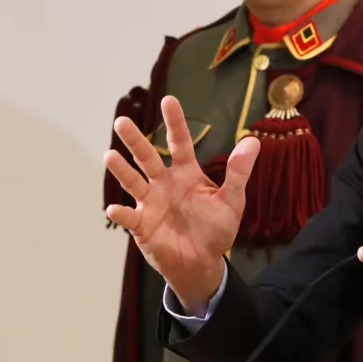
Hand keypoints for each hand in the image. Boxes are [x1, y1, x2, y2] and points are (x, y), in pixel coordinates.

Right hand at [104, 95, 259, 314]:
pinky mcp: (143, 226)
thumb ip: (239, 172)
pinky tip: (114, 208)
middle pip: (148, 157)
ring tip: (109, 155)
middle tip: (122, 121)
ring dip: (121, 170)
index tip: (169, 100)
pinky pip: (130, 217)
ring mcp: (151, 203)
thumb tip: (253, 141)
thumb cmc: (217, 228)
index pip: (180, 143)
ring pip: (133, 182)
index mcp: (187, 174)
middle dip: (135, 140)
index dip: (175, 122)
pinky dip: (121, 213)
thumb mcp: (233, 200)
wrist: (203, 262)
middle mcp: (165, 183)